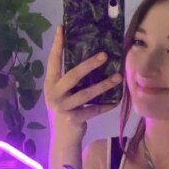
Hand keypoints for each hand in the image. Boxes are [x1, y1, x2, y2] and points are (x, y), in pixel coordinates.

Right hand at [43, 24, 121, 141]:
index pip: (53, 61)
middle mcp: (54, 94)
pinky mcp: (74, 119)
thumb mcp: (62, 95)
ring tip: (117, 77)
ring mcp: (63, 108)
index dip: (57, 45)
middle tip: (104, 55)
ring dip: (103, 85)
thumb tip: (90, 61)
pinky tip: (115, 102)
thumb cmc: (65, 113)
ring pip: (86, 93)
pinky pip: (93, 110)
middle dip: (89, 64)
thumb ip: (69, 82)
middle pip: (72, 76)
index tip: (62, 28)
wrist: (62, 140)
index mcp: (50, 85)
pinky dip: (105, 106)